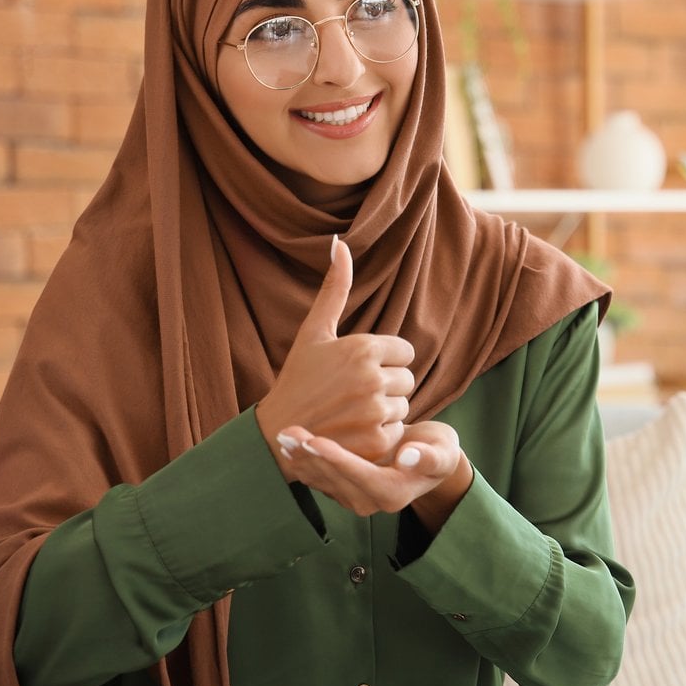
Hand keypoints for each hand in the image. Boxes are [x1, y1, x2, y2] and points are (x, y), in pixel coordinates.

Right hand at [256, 236, 414, 470]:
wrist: (277, 433)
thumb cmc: (298, 378)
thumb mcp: (314, 331)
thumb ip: (335, 288)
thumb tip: (340, 243)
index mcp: (363, 348)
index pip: (405, 352)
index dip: (384, 361)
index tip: (358, 370)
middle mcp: (372, 379)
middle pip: (408, 379)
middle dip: (386, 385)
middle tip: (353, 393)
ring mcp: (376, 412)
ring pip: (404, 405)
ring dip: (384, 410)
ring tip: (352, 411)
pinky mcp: (377, 442)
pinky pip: (399, 431)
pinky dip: (381, 434)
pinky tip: (355, 430)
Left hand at [274, 420, 473, 527]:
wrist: (427, 456)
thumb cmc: (438, 450)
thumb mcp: (443, 452)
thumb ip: (430, 456)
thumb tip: (410, 456)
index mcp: (394, 494)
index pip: (361, 476)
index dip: (337, 459)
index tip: (316, 441)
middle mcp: (370, 502)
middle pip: (335, 479)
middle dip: (310, 456)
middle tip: (288, 432)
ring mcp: (353, 498)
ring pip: (321, 479)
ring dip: (300, 458)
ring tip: (284, 434)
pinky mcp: (342, 489)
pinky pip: (318, 476)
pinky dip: (303, 459)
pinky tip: (290, 440)